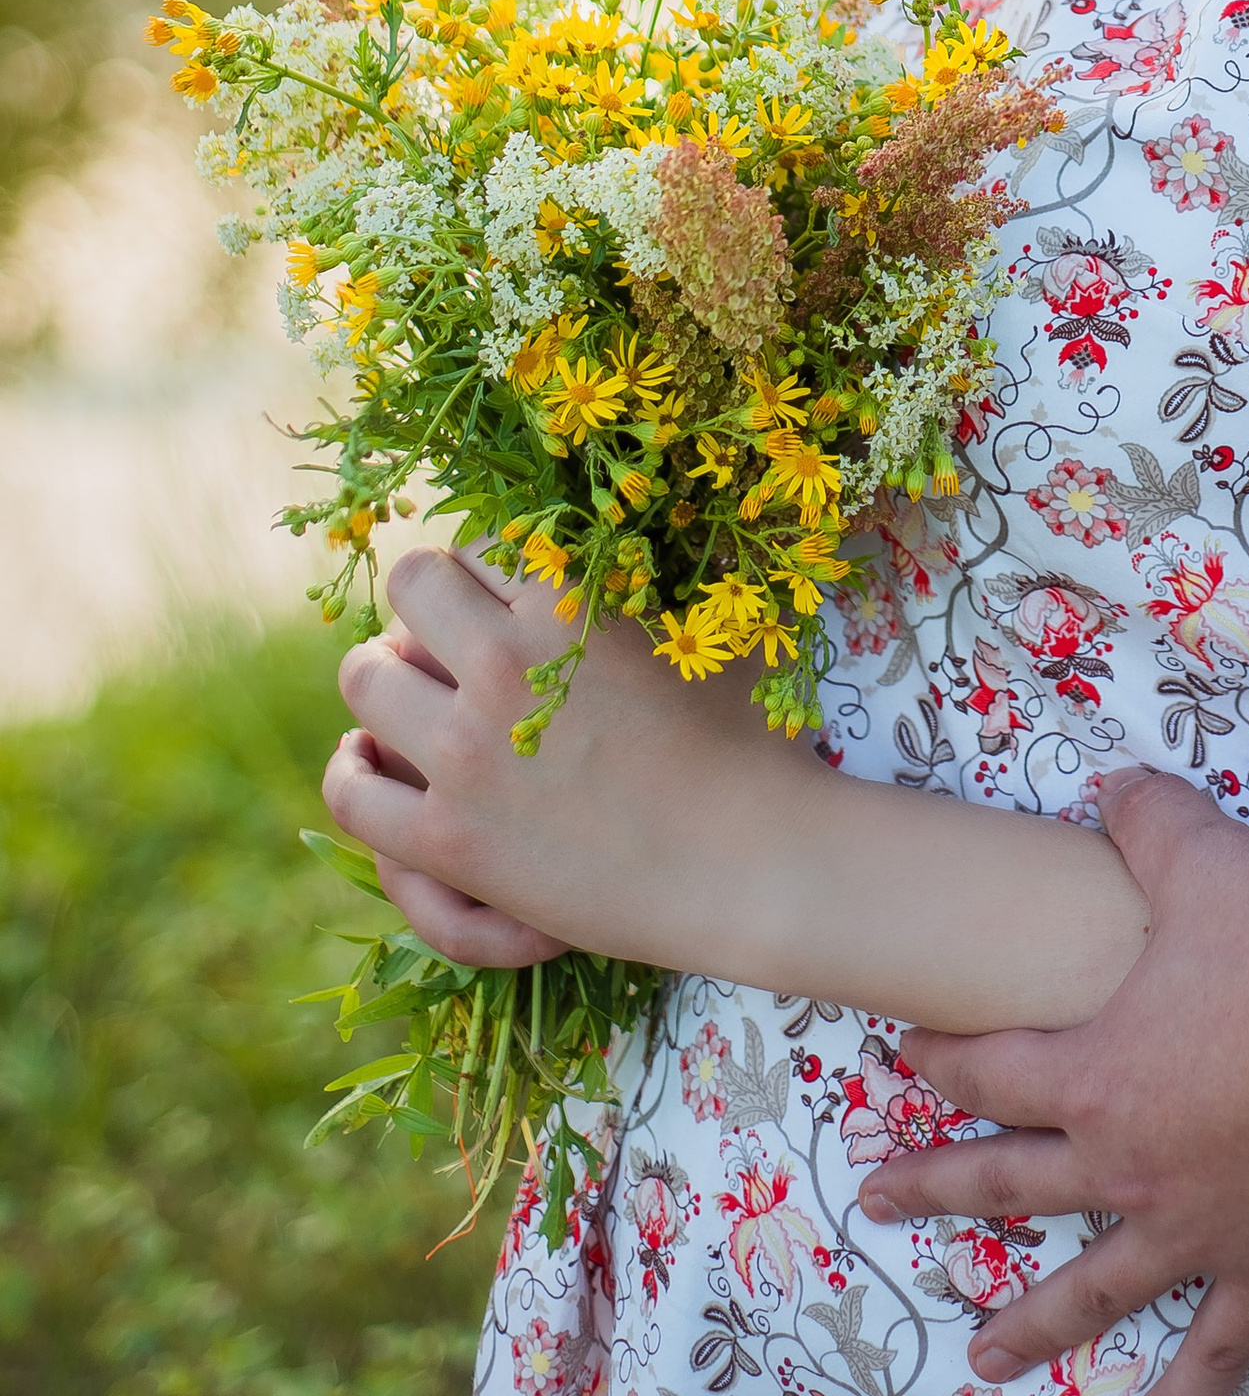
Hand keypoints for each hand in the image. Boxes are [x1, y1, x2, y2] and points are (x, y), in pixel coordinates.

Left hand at [322, 542, 777, 969]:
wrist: (750, 864)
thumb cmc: (747, 741)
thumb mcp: (701, 629)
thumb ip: (647, 577)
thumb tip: (617, 531)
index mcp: (566, 603)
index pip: (483, 541)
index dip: (488, 566)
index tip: (498, 595)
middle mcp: (502, 665)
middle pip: (411, 583)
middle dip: (428, 602)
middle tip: (448, 638)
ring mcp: (466, 757)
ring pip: (364, 677)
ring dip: (383, 676)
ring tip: (409, 697)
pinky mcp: (447, 841)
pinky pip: (352, 791)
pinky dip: (350, 770)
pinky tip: (368, 761)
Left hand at [859, 769, 1248, 1395]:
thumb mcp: (1213, 860)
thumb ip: (1150, 822)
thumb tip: (1113, 785)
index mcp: (1098, 1071)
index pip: (993, 1068)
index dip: (944, 1060)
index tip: (906, 1059)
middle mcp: (1127, 1166)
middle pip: (1010, 1183)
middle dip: (938, 1189)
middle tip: (879, 1204)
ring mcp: (1194, 1228)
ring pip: (1091, 1289)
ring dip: (1030, 1325)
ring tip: (982, 1359)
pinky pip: (1214, 1350)